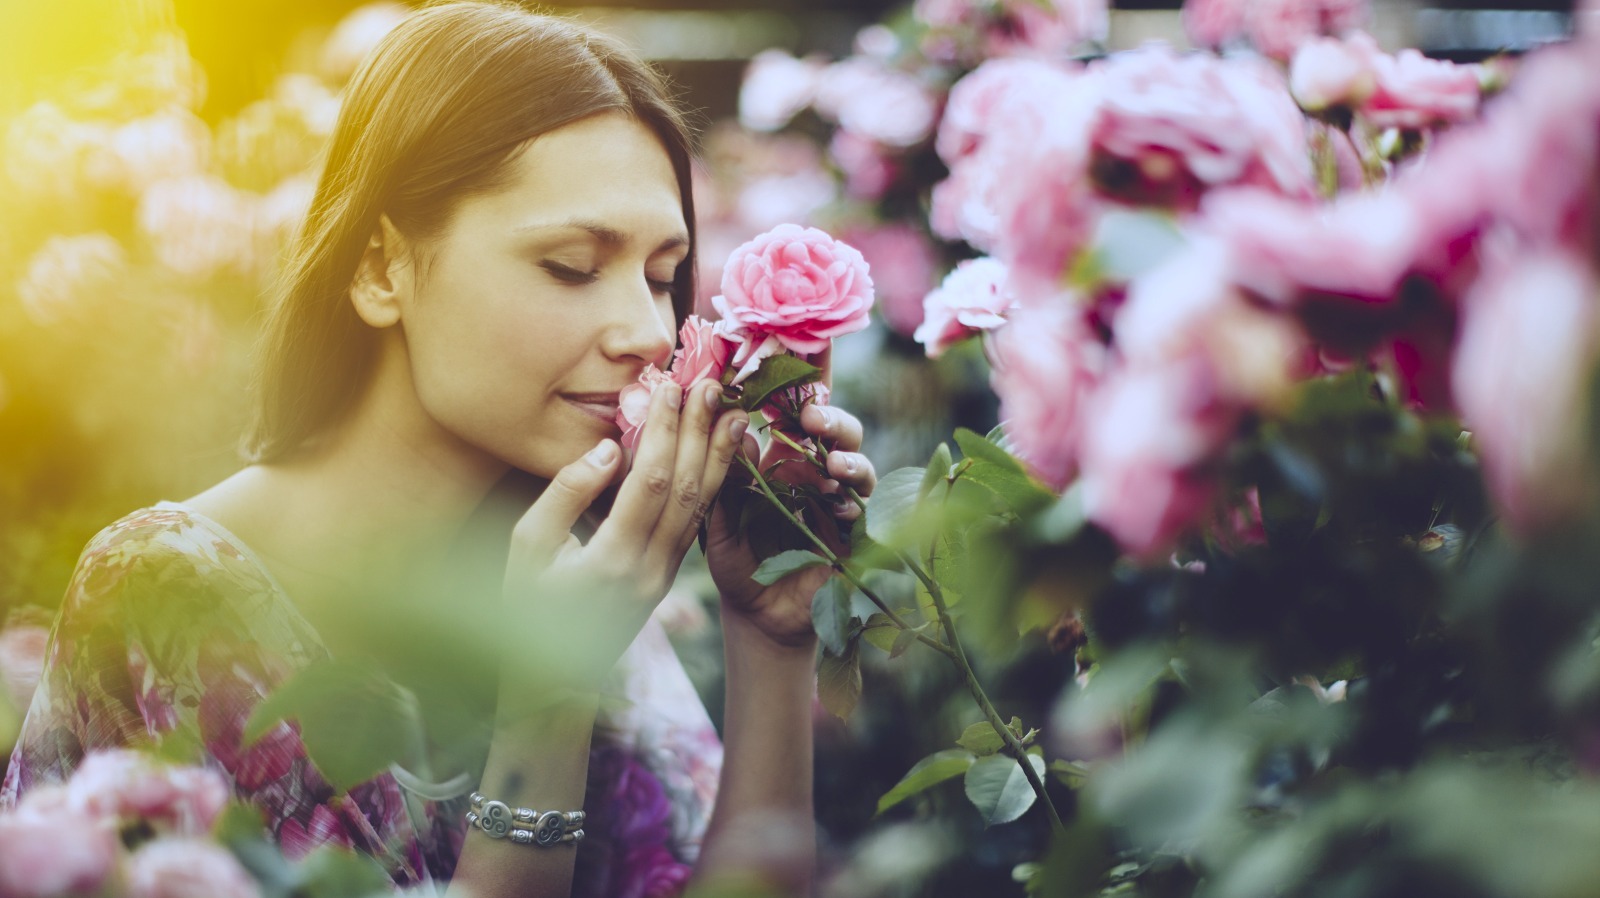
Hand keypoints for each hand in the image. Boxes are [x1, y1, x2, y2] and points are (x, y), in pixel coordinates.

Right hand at [502, 378, 749, 689]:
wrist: (551, 678)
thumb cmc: (525, 604)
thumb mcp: (525, 548)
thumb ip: (564, 495)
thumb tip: (608, 450)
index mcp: (610, 560)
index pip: (648, 482)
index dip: (663, 432)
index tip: (670, 388)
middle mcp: (648, 569)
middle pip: (685, 489)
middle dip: (698, 433)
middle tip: (711, 385)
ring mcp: (665, 577)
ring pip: (700, 508)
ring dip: (718, 457)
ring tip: (732, 412)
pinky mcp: (669, 578)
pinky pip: (696, 524)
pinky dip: (713, 485)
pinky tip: (721, 455)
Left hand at [704, 350, 877, 648]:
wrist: (758, 614)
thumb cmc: (736, 558)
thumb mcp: (717, 515)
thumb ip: (722, 473)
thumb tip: (732, 425)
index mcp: (778, 453)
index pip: (790, 404)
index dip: (798, 374)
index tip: (795, 345)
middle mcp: (813, 467)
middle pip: (832, 423)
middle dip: (829, 412)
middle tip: (811, 415)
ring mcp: (837, 496)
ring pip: (855, 457)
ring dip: (846, 452)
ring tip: (830, 461)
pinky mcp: (853, 530)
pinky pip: (863, 506)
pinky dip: (854, 499)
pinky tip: (839, 503)